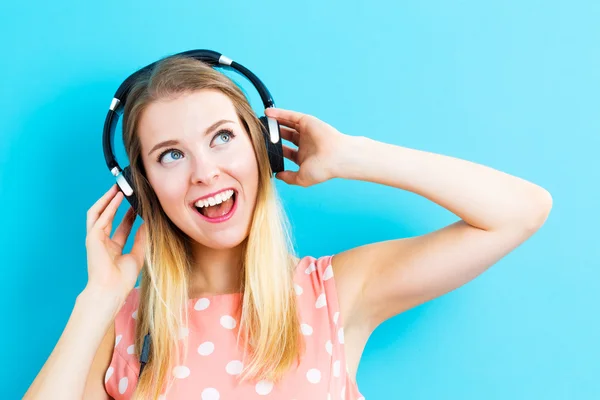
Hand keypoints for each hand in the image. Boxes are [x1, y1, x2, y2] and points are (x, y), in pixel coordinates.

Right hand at [84, 184, 145, 300]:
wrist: (111, 290)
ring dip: (108, 200)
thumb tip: (148, 223)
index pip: (122, 227)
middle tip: (125, 190)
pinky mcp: (92, 238)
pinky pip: (99, 218)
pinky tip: (117, 198)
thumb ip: (142, 238)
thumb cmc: (122, 279)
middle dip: (116, 204)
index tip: (138, 204)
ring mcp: (96, 239)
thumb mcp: (138, 254)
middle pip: (108, 217)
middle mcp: (103, 242)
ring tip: (118, 188)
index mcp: (113, 248)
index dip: (129, 215)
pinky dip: (108, 207)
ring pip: (99, 214)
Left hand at [265, 107, 352, 186]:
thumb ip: (288, 177)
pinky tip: (267, 113)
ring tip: (260, 122)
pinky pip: (290, 116)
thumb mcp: (301, 178)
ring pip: (286, 125)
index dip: (274, 151)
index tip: (262, 150)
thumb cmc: (323, 169)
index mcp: (303, 157)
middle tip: (259, 134)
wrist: (336, 157)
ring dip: (274, 123)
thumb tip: (277, 176)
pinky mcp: (307, 121)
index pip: (285, 152)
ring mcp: (305, 132)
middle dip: (272, 136)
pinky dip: (279, 113)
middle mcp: (304, 143)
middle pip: (284, 137)